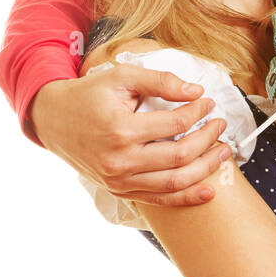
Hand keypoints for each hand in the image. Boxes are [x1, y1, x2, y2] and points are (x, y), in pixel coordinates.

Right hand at [30, 69, 231, 207]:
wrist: (52, 120)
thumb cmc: (88, 95)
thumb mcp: (121, 77)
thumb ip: (160, 81)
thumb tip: (196, 90)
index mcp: (120, 129)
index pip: (175, 123)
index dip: (199, 112)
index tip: (208, 102)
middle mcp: (120, 160)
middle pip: (180, 155)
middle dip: (208, 139)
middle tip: (221, 125)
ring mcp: (119, 180)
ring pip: (174, 182)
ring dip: (205, 169)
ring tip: (223, 153)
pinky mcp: (118, 191)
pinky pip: (159, 199)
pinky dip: (187, 196)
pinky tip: (209, 189)